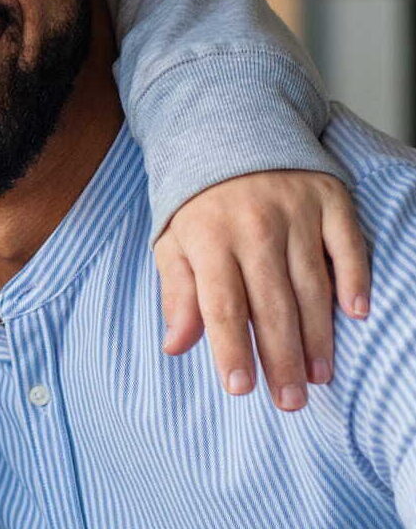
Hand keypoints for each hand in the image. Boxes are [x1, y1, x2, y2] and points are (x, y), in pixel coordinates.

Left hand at [154, 171, 369, 411]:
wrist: (228, 127)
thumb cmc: (198, 200)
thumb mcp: (172, 240)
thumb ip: (177, 293)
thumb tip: (176, 346)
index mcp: (208, 238)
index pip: (222, 306)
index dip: (231, 350)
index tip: (240, 389)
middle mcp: (253, 226)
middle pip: (271, 305)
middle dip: (281, 358)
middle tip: (290, 401)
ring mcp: (294, 211)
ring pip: (311, 285)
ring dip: (317, 335)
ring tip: (318, 375)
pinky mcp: (328, 198)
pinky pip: (347, 245)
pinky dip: (354, 279)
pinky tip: (356, 314)